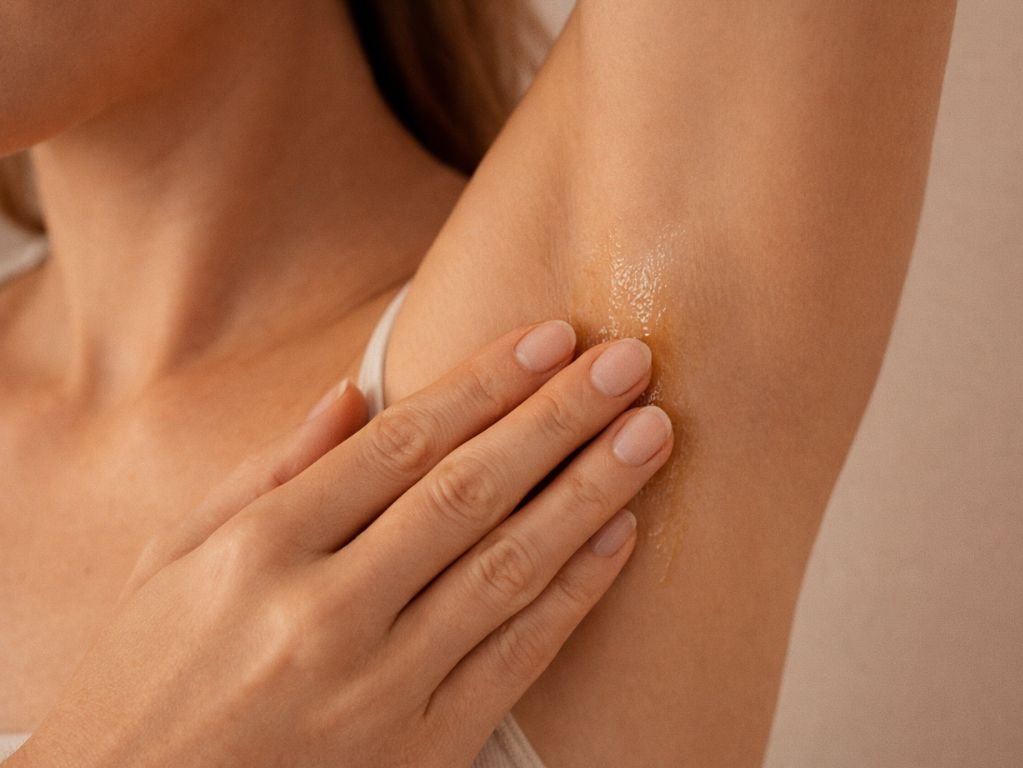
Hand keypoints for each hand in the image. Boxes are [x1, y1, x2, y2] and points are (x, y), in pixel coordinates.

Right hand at [10, 320, 672, 767]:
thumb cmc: (146, 682)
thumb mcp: (170, 562)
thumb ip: (266, 474)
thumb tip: (354, 394)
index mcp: (260, 550)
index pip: (401, 443)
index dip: (486, 382)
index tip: (552, 335)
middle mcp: (325, 612)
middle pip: (469, 491)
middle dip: (559, 417)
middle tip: (628, 361)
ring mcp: (379, 687)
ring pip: (508, 567)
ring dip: (590, 491)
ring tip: (651, 432)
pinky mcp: (422, 750)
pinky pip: (517, 658)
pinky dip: (575, 593)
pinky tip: (620, 535)